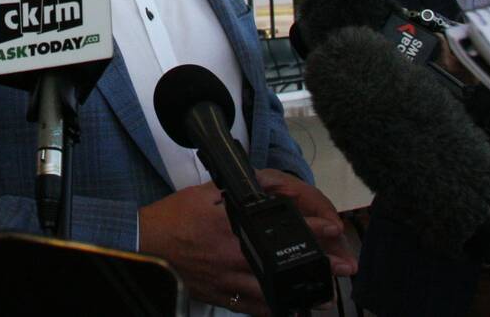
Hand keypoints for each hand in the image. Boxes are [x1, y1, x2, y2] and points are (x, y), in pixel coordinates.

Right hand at [138, 172, 356, 314]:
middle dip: (316, 266)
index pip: (279, 227)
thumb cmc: (172, 218)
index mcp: (231, 226)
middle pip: (284, 263)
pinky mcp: (220, 295)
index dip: (309, 227)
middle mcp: (234, 254)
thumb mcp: (203, 194)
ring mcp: (228, 279)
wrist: (145, 245)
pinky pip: (252, 307)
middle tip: (343, 269)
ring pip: (273, 290)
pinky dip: (273, 310)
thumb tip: (257, 185)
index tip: (332, 228)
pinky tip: (288, 311)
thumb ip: (232, 191)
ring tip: (326, 297)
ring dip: (302, 293)